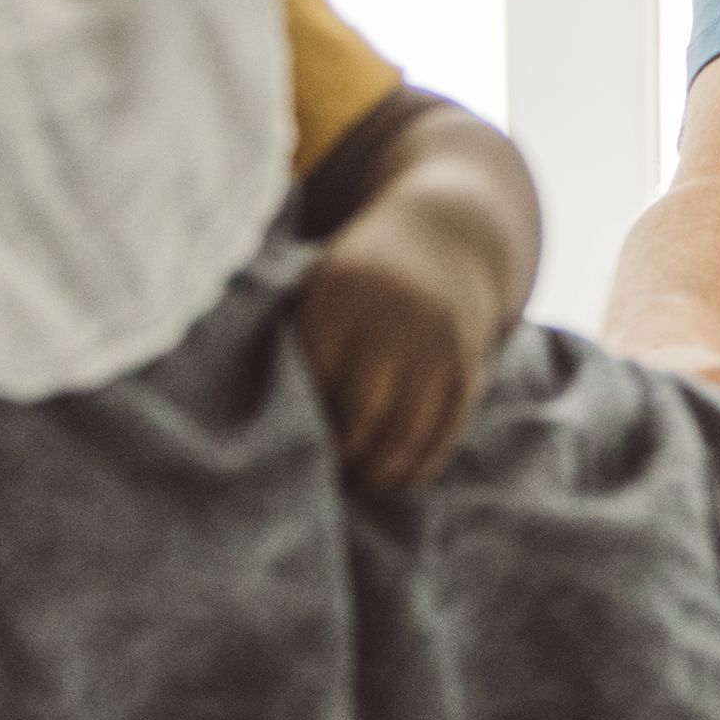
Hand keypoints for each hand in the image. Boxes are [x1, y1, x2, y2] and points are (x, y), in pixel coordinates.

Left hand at [296, 192, 509, 491]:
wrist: (449, 233)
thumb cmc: (360, 274)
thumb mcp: (322, 281)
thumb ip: (296, 334)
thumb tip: (250, 414)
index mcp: (342, 294)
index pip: (313, 379)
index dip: (298, 423)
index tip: (280, 450)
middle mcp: (394, 319)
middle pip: (360, 413)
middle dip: (338, 457)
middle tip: (317, 481)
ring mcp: (437, 344)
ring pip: (406, 432)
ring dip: (378, 472)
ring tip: (354, 486)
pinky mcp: (468, 365)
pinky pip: (445, 431)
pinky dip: (421, 464)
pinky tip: (397, 479)